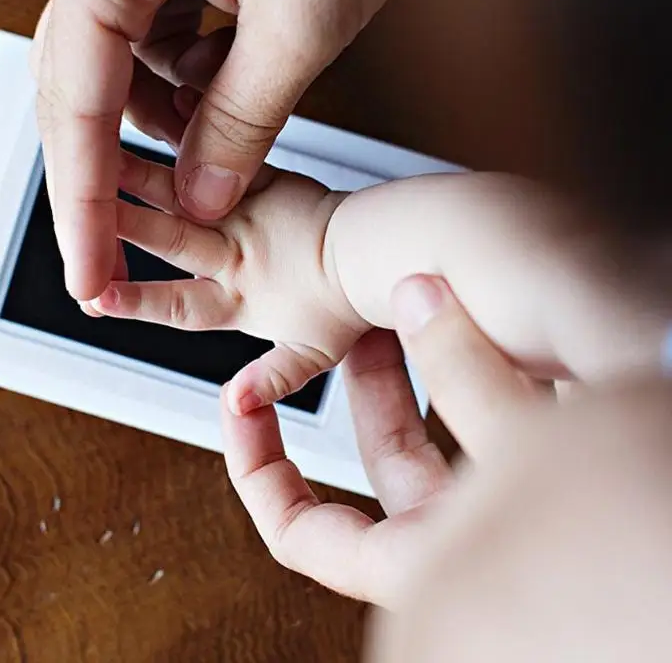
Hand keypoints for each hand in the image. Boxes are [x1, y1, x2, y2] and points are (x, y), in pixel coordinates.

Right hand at [31, 0, 439, 299]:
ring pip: (125, 82)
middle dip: (108, 183)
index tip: (88, 279)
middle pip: (80, 101)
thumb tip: (203, 199)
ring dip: (168, 131)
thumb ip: (241, 122)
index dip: (84, 211)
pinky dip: (194, 95)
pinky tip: (234, 93)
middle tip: (116, 263)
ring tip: (219, 153)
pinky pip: (163, 55)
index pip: (78, 111)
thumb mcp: (301, 22)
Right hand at [88, 150, 368, 413]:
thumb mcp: (313, 356)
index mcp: (239, 296)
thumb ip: (272, 376)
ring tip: (99, 154)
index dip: (136, 300)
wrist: (376, 252)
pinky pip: (224, 151)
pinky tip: (166, 104)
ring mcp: (245, 211)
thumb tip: (235, 403)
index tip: (94, 296)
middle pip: (167, 237)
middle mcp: (234, 251)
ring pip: (181, 190)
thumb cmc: (347, 300)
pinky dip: (192, 130)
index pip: (178, 303)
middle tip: (74, 205)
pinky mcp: (263, 179)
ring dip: (138, 173)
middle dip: (118, 222)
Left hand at [221, 275, 551, 606]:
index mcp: (421, 568)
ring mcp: (505, 517)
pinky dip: (492, 380)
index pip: (299, 533)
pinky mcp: (553, 485)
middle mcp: (456, 547)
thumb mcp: (524, 451)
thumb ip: (465, 375)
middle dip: (366, 377)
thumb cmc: (626, 549)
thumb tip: (419, 301)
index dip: (256, 466)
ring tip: (423, 305)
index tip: (241, 403)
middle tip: (354, 318)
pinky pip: (501, 428)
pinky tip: (497, 332)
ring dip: (430, 369)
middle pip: (379, 456)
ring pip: (444, 437)